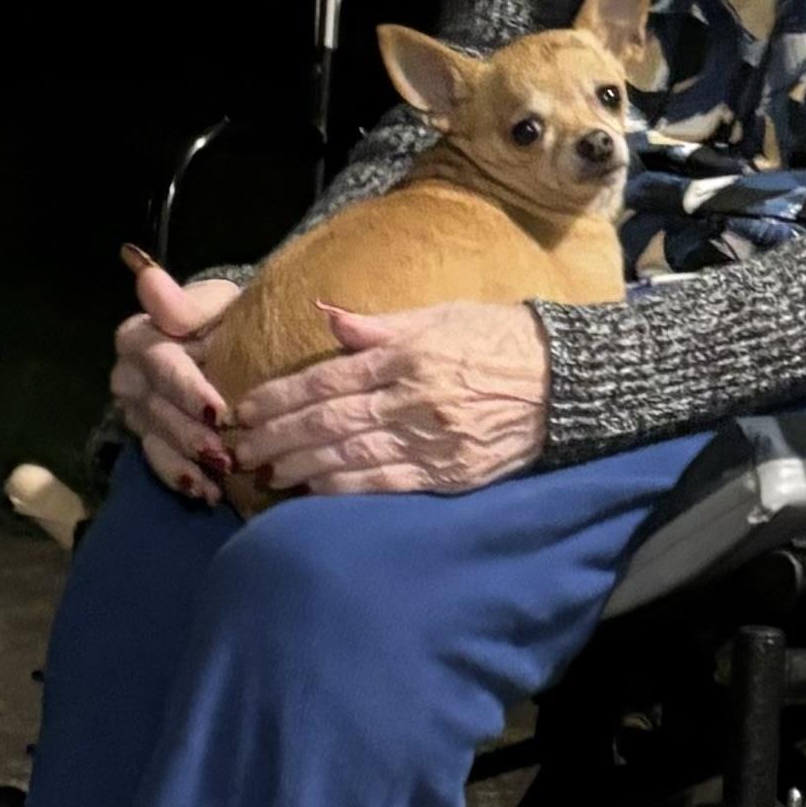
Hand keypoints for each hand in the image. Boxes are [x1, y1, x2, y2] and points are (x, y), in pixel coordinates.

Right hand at [114, 257, 242, 502]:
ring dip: (189, 461)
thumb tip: (147, 276)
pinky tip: (209, 493)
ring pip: (156, 438)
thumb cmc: (223, 318)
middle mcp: (128, 375)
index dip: (187, 389)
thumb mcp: (214, 303)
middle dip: (192, 433)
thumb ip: (184, 304)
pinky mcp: (146, 437)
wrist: (227, 341)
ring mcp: (135, 410)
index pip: (159, 364)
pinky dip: (183, 479)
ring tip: (222, 477)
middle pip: (156, 408)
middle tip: (228, 454)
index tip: (218, 410)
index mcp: (139, 336)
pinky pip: (157, 463)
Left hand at [231, 299, 549, 499]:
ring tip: (265, 472)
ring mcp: (432, 442)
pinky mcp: (450, 475)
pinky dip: (346, 488)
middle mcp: (414, 400)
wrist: (565, 383)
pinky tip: (314, 490)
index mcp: (409, 356)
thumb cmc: (498, 339)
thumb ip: (380, 325)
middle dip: (279, 435)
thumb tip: (327, 316)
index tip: (247, 406)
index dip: (282, 395)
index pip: (329, 379)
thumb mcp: (441, 316)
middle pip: (331, 422)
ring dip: (301, 466)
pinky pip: (386, 484)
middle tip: (240, 446)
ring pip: (351, 457)